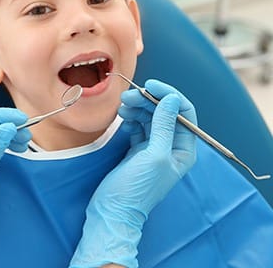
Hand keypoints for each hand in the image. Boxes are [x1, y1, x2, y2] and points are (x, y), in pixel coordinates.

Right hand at [69, 80, 195, 267]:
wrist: (113, 210)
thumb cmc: (137, 188)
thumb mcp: (154, 155)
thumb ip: (164, 125)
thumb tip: (172, 99)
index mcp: (183, 149)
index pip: (184, 113)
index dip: (169, 95)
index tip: (150, 86)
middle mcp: (171, 146)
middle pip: (164, 112)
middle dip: (148, 101)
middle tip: (128, 96)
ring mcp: (154, 146)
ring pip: (150, 117)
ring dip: (137, 108)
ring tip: (123, 106)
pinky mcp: (138, 148)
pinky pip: (138, 125)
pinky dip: (131, 118)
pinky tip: (123, 118)